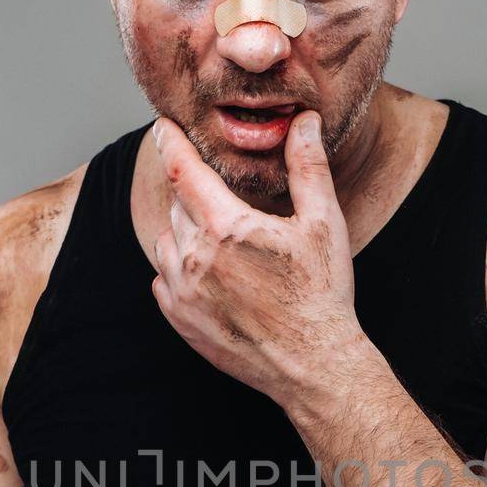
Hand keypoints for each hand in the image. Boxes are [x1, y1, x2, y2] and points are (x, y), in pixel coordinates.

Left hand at [150, 109, 367, 409]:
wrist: (313, 365)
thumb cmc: (321, 294)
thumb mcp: (323, 224)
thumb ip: (308, 167)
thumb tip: (304, 121)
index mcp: (227, 228)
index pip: (182, 171)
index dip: (170, 143)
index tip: (163, 127)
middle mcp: (195, 259)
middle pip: (177, 204)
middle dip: (193, 192)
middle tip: (221, 195)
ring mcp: (183, 292)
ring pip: (166, 241)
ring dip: (186, 231)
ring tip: (223, 239)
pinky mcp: (180, 320)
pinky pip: (163, 278)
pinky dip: (179, 267)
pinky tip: (211, 272)